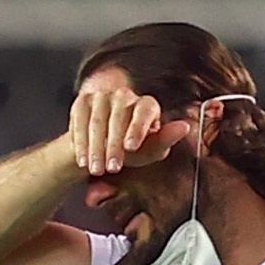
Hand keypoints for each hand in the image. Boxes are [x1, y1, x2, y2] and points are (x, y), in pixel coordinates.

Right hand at [68, 86, 190, 176]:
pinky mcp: (82, 102)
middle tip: (112, 168)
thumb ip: (164, 141)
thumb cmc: (130, 150)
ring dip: (96, 148)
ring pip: (97, 121)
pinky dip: (81, 143)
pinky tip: (83, 160)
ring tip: (96, 169)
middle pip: (118, 117)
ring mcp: (102, 96)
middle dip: (113, 146)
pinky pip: (80, 122)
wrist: (99, 148)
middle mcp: (125, 95)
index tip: (131, 148)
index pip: (144, 110)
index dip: (137, 128)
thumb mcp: (149, 151)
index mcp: (146, 105)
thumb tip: (185, 127)